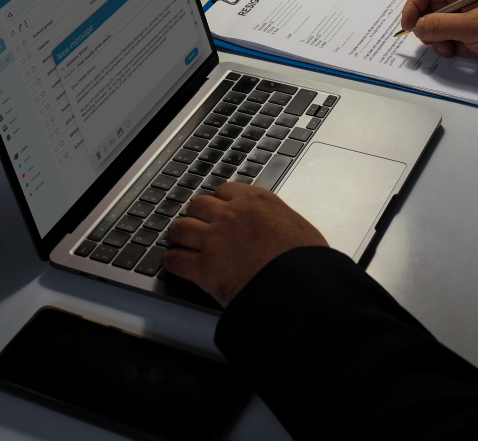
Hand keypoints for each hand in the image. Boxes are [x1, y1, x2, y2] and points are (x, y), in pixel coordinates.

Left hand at [162, 182, 327, 306]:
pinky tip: (173, 263)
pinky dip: (172, 261)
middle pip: (198, 205)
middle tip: (197, 225)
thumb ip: (277, 219)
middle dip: (196, 215)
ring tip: (179, 241)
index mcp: (255, 200)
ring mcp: (214, 239)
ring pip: (181, 228)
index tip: (218, 210)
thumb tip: (277, 228)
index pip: (224, 190)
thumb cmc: (305, 259)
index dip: (219, 202)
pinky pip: (175, 259)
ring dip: (179, 235)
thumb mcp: (297, 225)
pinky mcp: (204, 268)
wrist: (300, 286)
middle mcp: (230, 214)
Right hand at [400, 0, 477, 62]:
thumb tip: (417, 28)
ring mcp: (467, 15)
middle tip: (435, 43)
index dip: (413, 7)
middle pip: (430, 11)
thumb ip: (440, 26)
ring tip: (454, 50)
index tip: (407, 26)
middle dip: (430, 29)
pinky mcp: (472, 30)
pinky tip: (469, 51)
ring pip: (439, 27)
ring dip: (442, 41)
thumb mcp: (471, 26)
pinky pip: (452, 38)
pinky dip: (456, 47)